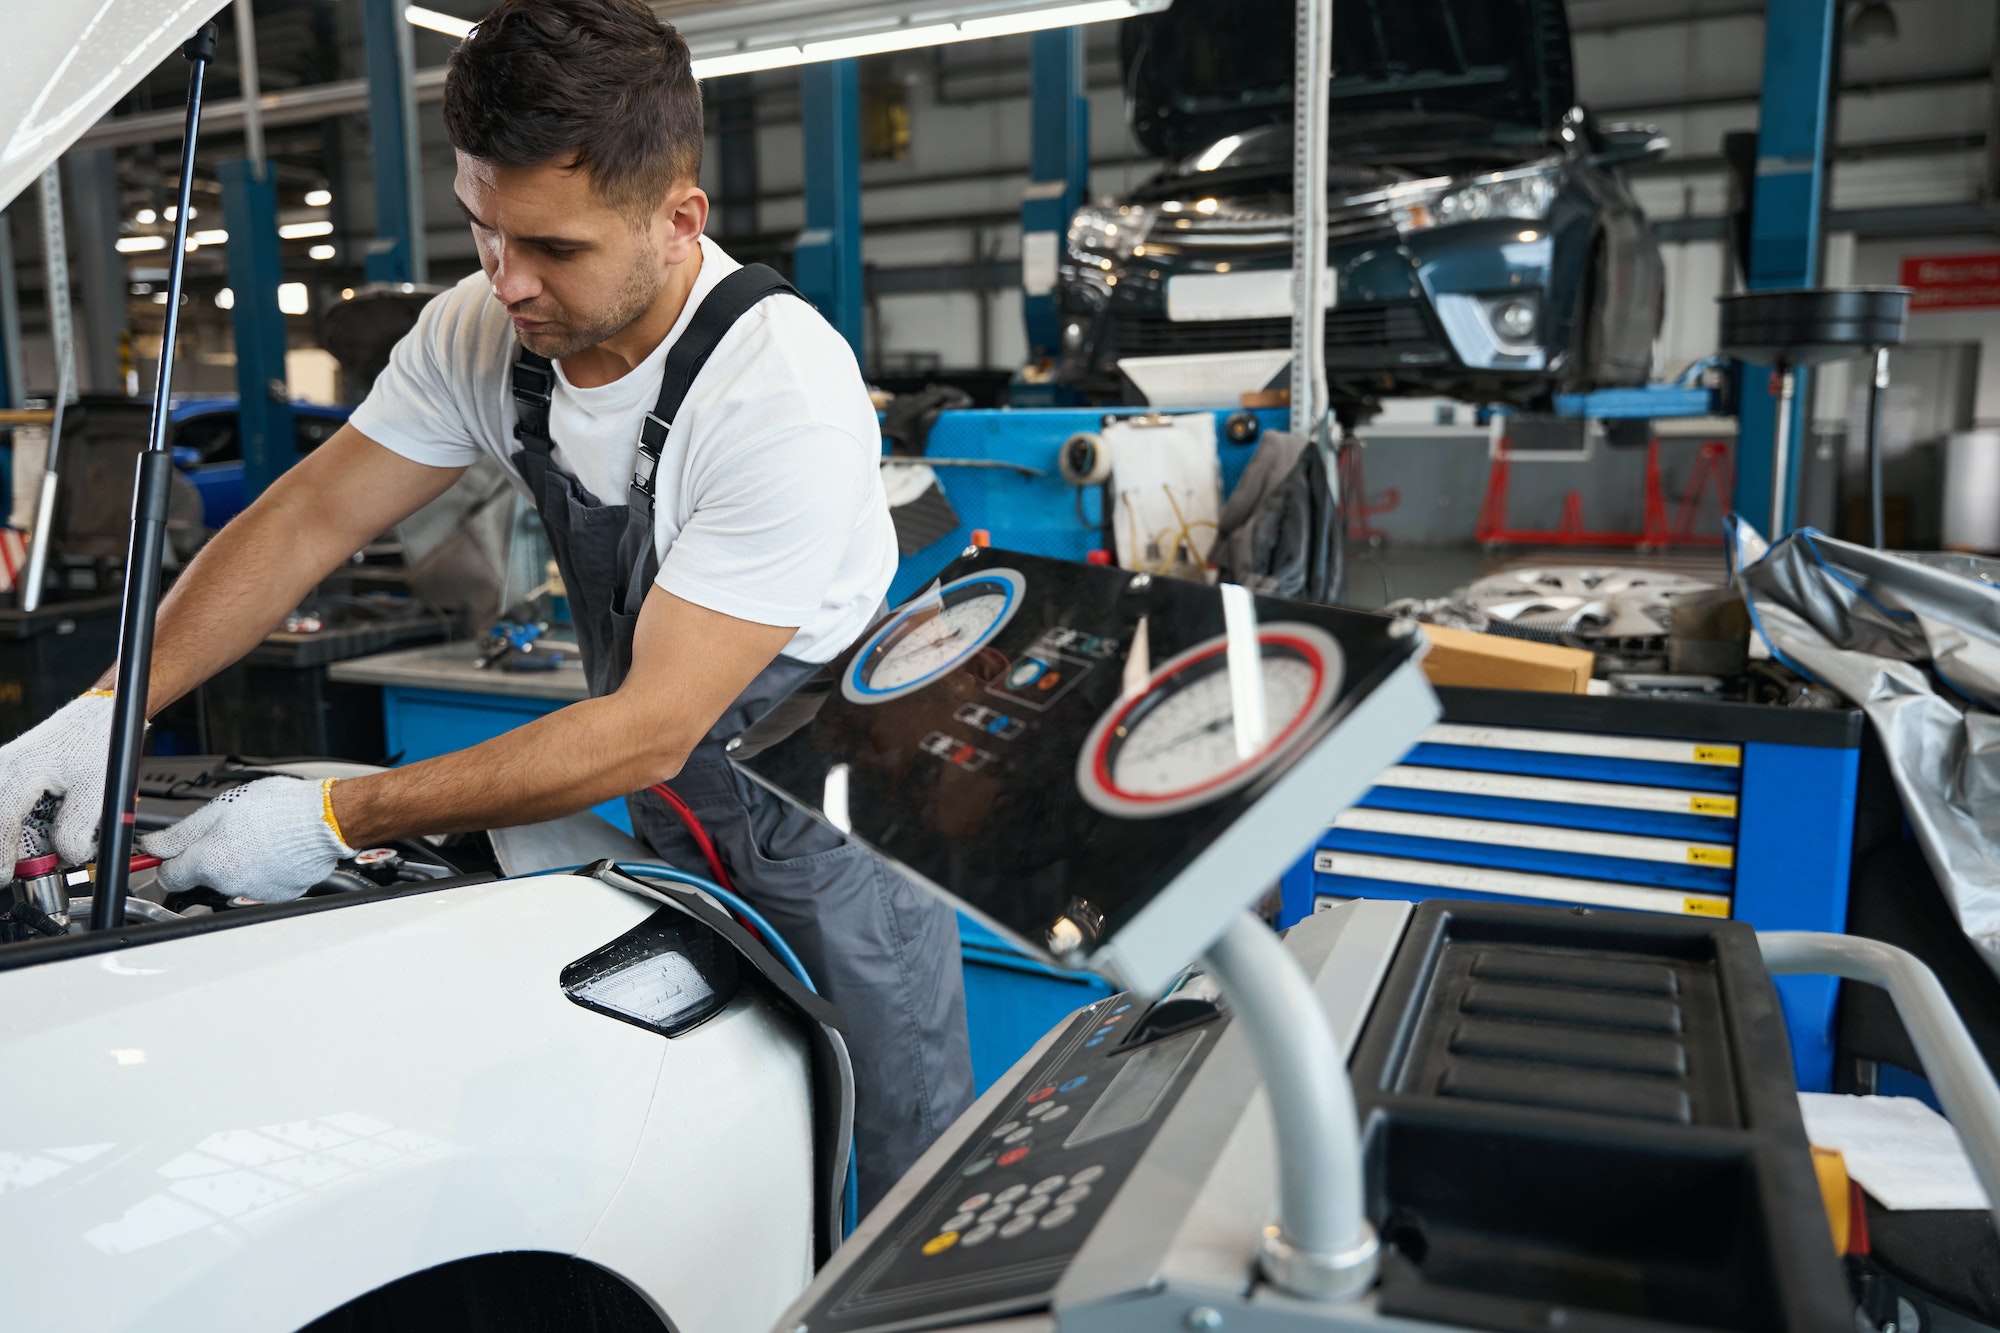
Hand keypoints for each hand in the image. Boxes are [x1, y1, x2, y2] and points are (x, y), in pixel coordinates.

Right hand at [0, 692, 116, 865]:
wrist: (99, 715)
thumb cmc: (97, 743)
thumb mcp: (99, 790)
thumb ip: (80, 828)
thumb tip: (67, 857)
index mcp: (20, 773)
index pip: (1, 824)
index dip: (2, 858)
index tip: (7, 876)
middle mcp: (3, 769)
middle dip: (9, 846)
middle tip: (30, 863)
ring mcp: (1, 771)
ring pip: (1, 815)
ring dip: (16, 834)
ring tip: (44, 837)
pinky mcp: (7, 775)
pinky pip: (6, 807)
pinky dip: (18, 822)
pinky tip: (41, 823)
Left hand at [143, 776, 355, 901]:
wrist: (324, 820)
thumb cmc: (278, 809)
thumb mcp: (219, 809)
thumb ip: (181, 833)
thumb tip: (153, 847)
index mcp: (208, 862)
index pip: (169, 876)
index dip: (169, 861)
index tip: (174, 852)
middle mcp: (227, 884)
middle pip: (203, 876)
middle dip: (211, 856)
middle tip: (230, 831)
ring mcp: (254, 892)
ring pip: (233, 880)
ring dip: (239, 862)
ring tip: (259, 838)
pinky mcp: (278, 894)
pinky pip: (260, 884)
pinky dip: (263, 870)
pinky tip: (274, 850)